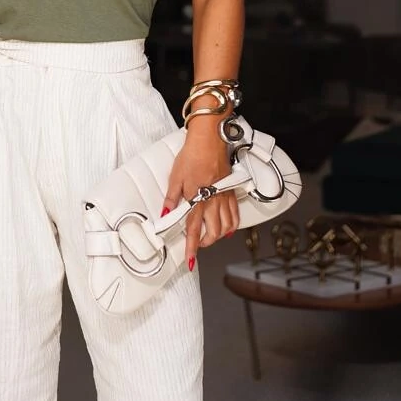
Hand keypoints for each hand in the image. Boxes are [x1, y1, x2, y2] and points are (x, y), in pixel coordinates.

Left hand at [162, 128, 239, 268]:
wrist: (210, 140)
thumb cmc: (192, 155)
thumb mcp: (175, 176)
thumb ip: (171, 198)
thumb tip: (165, 214)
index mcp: (196, 198)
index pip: (193, 229)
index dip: (192, 248)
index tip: (190, 260)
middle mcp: (212, 200)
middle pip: (213, 232)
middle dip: (205, 243)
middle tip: (197, 244)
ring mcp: (224, 197)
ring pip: (227, 227)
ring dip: (219, 236)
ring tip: (210, 237)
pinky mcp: (231, 192)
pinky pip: (235, 214)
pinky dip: (232, 225)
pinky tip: (226, 228)